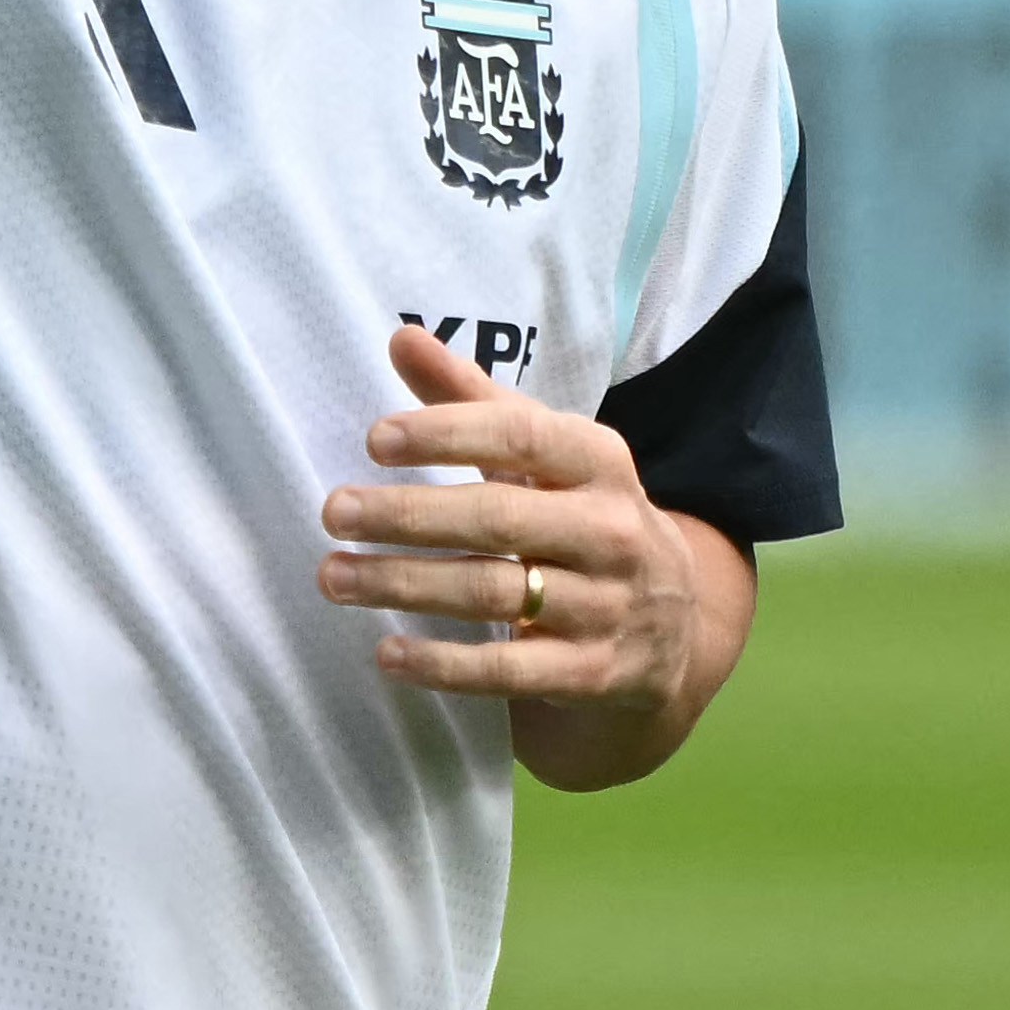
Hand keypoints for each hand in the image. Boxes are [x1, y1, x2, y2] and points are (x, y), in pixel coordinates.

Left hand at [315, 323, 740, 777]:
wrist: (675, 625)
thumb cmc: (582, 517)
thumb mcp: (545, 455)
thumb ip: (472, 399)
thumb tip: (401, 337)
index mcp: (600, 462)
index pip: (522, 436)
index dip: (448, 434)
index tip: (375, 439)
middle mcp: (611, 530)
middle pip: (498, 518)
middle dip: (408, 515)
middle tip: (333, 512)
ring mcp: (608, 605)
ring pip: (494, 592)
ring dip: (404, 584)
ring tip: (334, 575)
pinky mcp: (594, 673)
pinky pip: (509, 670)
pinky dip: (444, 664)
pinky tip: (387, 653)